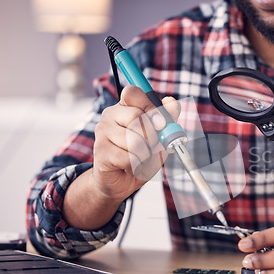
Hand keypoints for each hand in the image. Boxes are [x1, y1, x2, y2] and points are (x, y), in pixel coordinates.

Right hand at [93, 85, 179, 202]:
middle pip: (137, 117)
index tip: (161, 123)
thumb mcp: (159, 136)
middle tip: (151, 146)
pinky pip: (129, 157)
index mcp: (124, 107)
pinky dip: (137, 165)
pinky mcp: (101, 152)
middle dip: (152, 136)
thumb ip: (167, 119)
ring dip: (146, 154)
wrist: (121, 182)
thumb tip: (172, 102)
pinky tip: (131, 166)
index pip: (132, 92)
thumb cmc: (140, 155)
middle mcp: (109, 116)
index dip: (150, 107)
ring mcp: (102, 133)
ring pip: (135, 140)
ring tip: (140, 157)